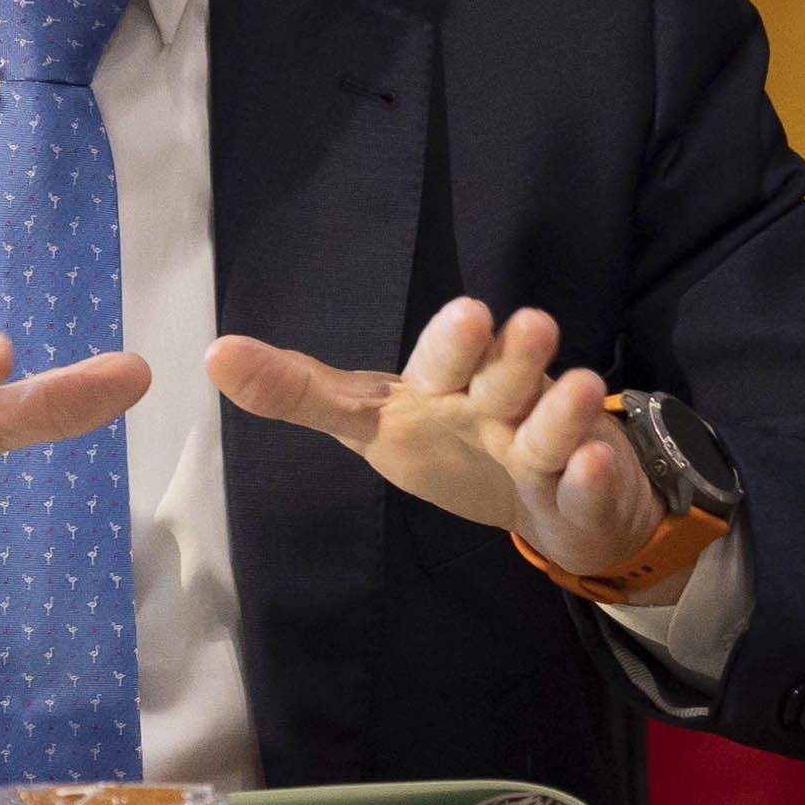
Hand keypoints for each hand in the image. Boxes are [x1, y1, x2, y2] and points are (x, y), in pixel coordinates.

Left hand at [208, 300, 679, 602]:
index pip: (445, 356)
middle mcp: (500, 398)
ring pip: (552, 423)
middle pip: (506, 374)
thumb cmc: (453, 442)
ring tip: (572, 389)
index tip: (470, 312)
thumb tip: (212, 354)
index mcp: (446, 383)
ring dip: (561, 410)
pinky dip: (592, 477)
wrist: (553, 493)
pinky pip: (588, 484)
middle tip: (525, 328)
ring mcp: (546, 443)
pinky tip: (592, 466)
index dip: (455, 340)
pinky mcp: (582, 490)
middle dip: (515, 355)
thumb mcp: (371, 420)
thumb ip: (299, 393)